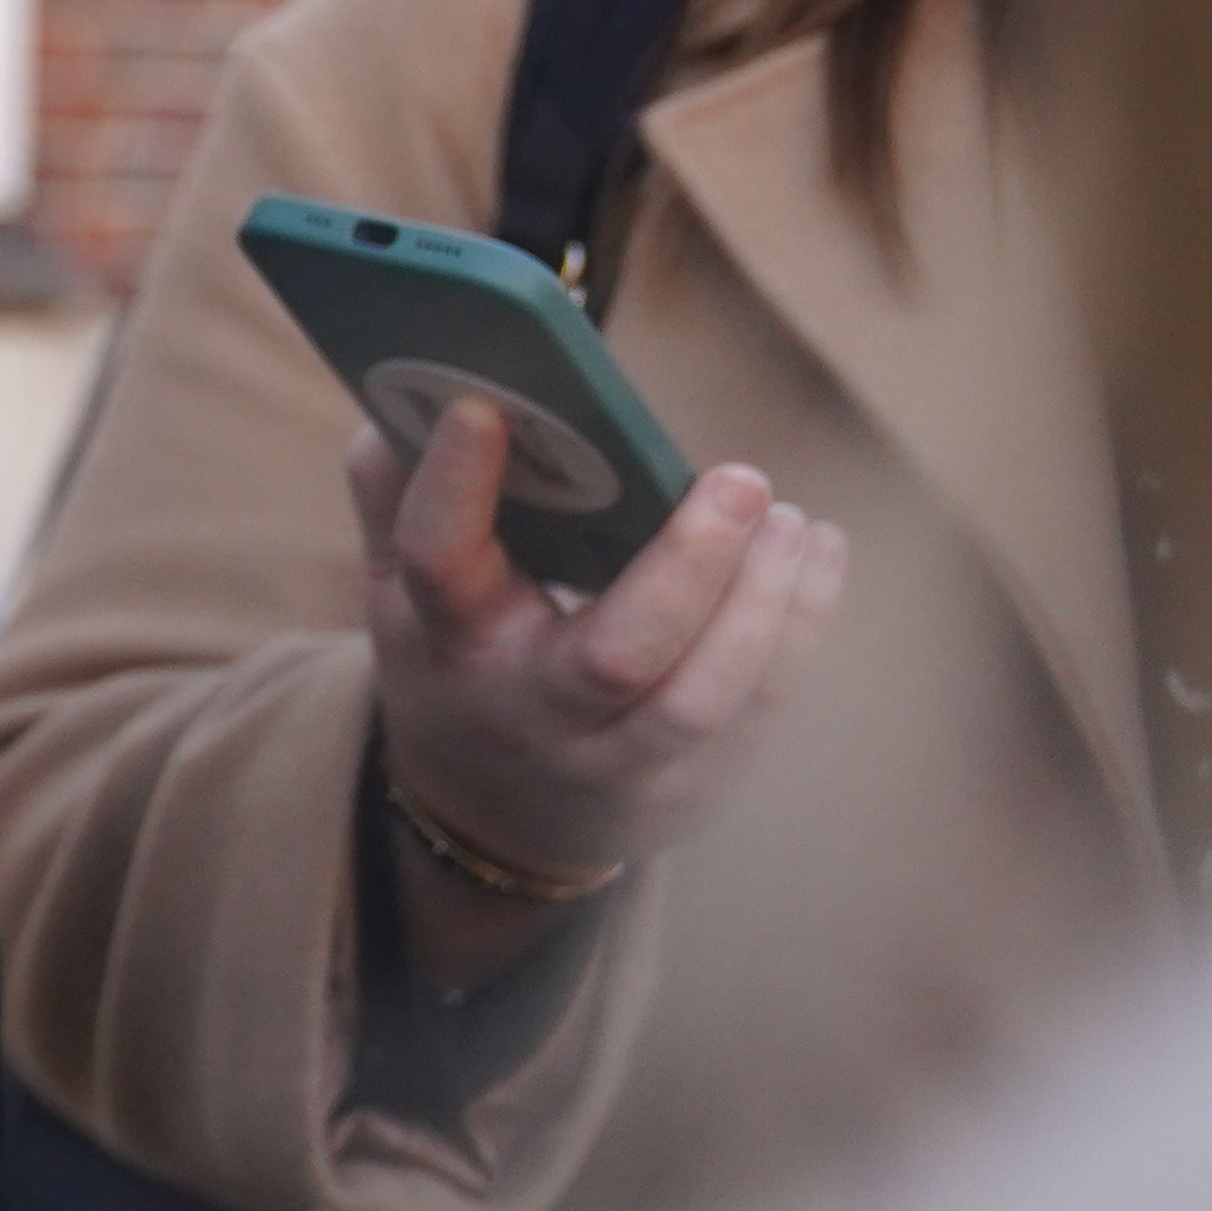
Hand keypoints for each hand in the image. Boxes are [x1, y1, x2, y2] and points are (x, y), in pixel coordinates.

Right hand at [351, 400, 850, 908]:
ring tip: (789, 519)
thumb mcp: (402, 592)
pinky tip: (816, 549)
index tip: (485, 407)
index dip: (456, 485)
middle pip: (616, 654)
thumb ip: (394, 493)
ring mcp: (618, 757)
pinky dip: (800, 621)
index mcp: (449, 641)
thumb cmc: (456, 664)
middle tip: (740, 480)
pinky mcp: (695, 775)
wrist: (497, 817)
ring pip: (704, 695)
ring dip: (763, 601)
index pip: (440, 564)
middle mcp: (532, 709)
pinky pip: (761, 702)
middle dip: (688, 566)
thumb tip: (418, 393)